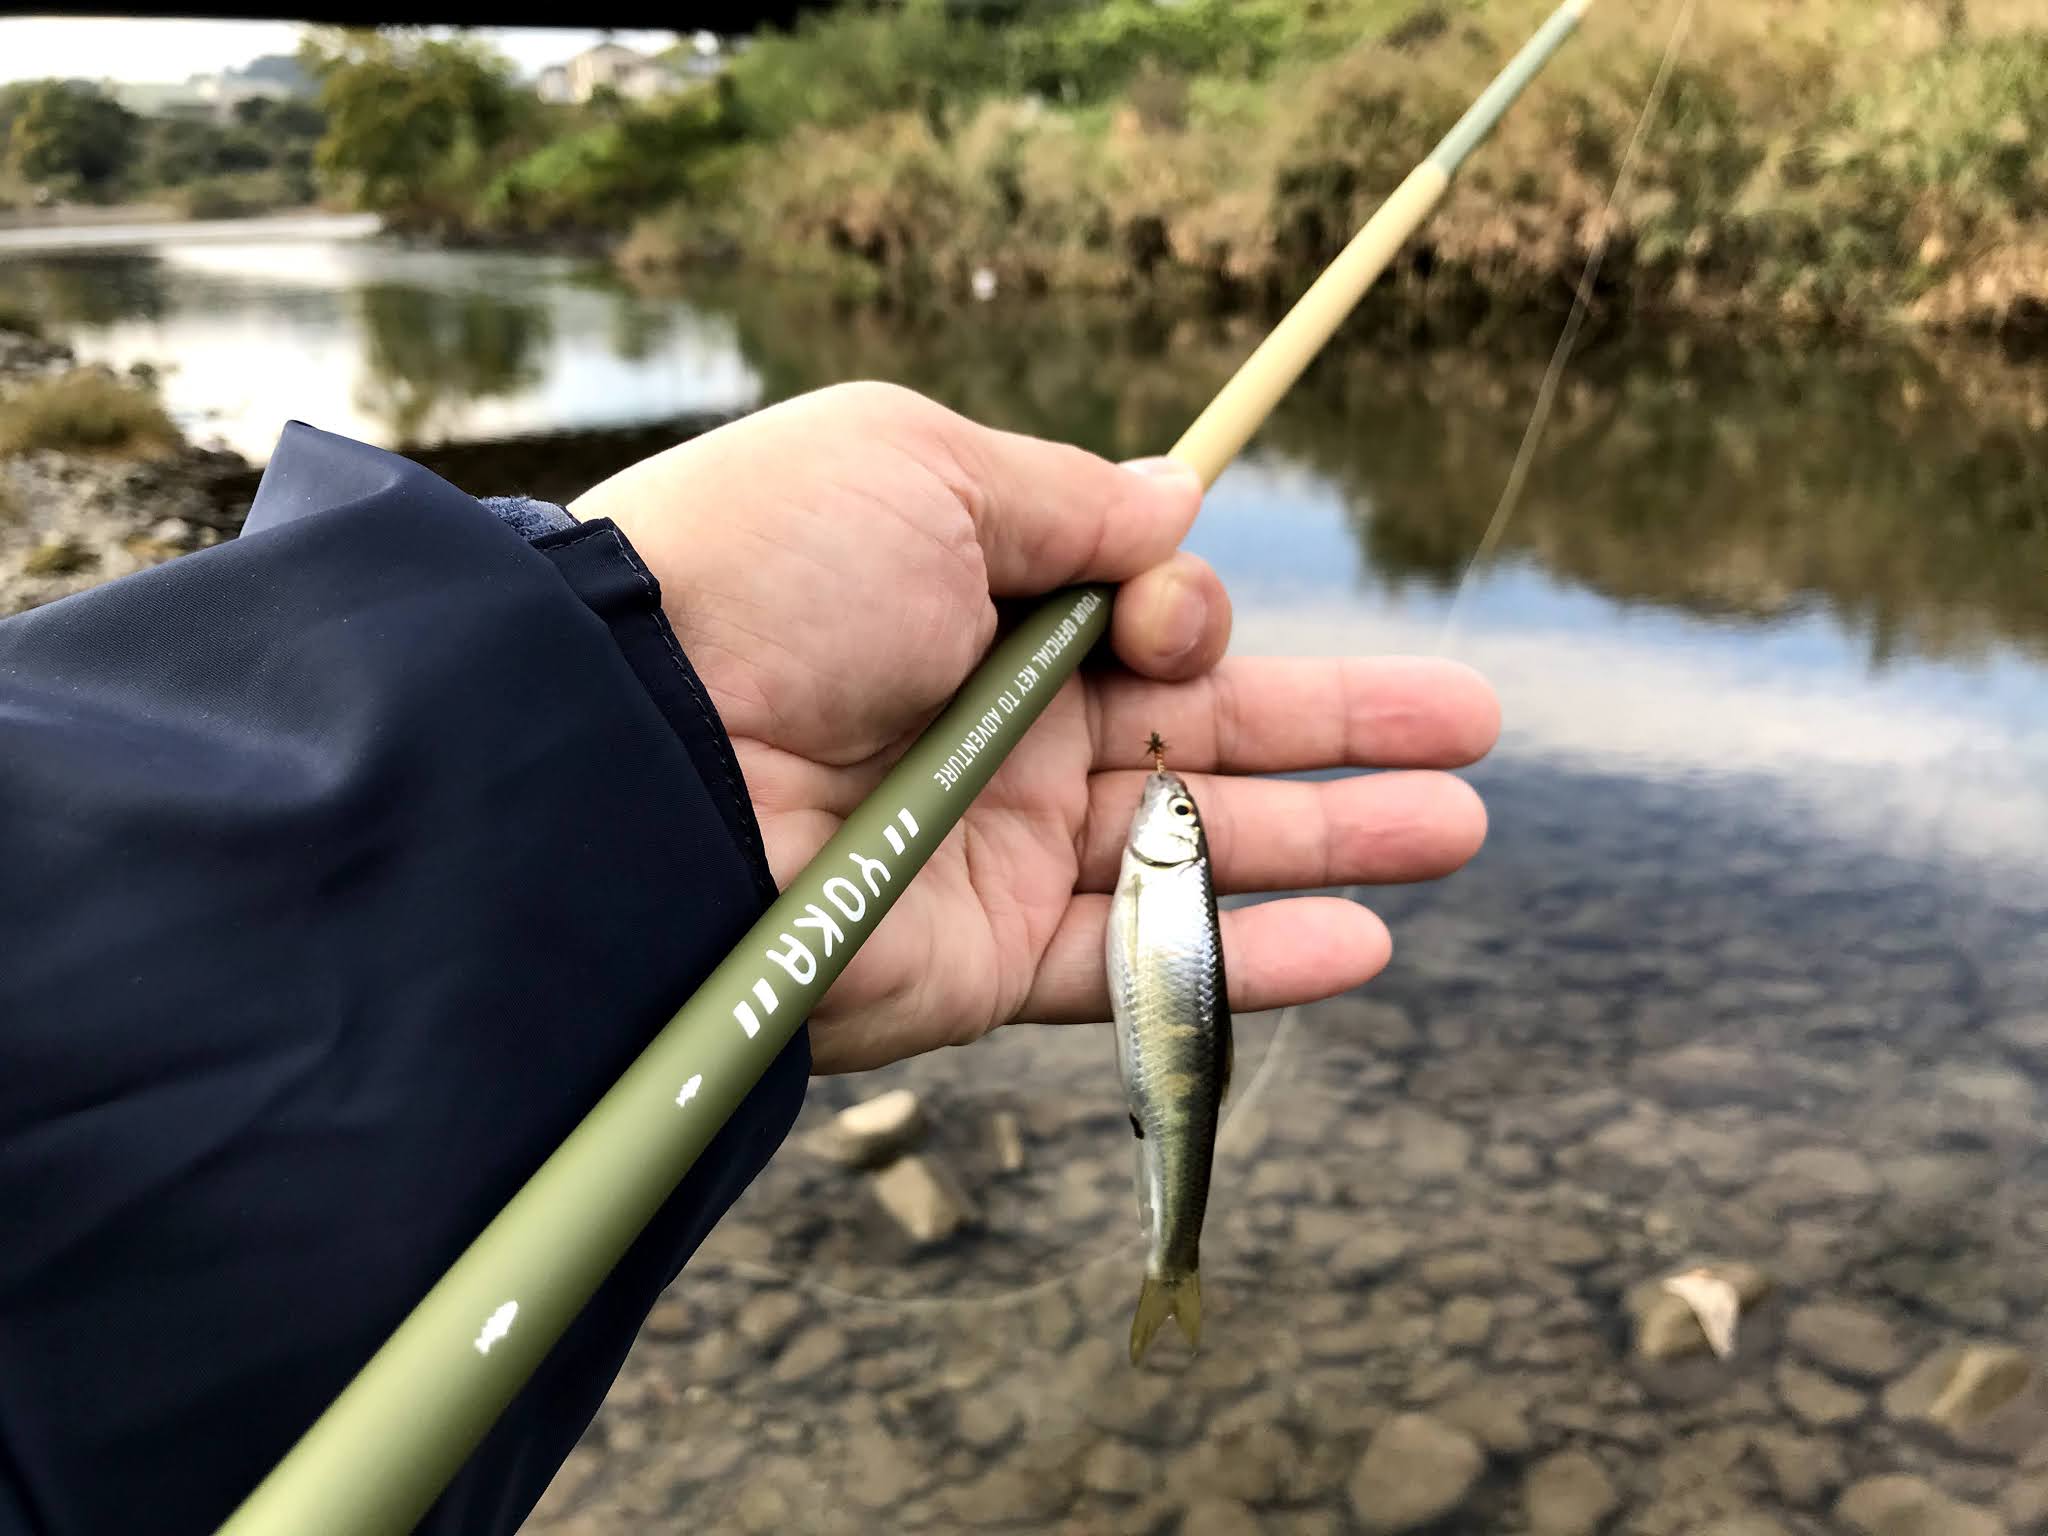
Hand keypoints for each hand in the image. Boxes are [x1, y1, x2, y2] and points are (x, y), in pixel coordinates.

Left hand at [571, 383, 1497, 1072]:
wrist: (635, 745)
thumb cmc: (766, 576)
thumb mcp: (920, 467)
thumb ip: (1064, 497)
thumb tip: (1176, 501)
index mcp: (988, 607)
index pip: (1150, 623)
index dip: (1201, 615)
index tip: (1181, 618)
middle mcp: (1009, 731)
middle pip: (1215, 735)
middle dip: (1350, 729)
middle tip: (1475, 731)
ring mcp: (1006, 853)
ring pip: (1207, 854)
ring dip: (1341, 843)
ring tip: (1461, 830)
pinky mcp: (990, 962)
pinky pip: (1149, 966)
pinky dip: (1258, 961)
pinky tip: (1365, 944)